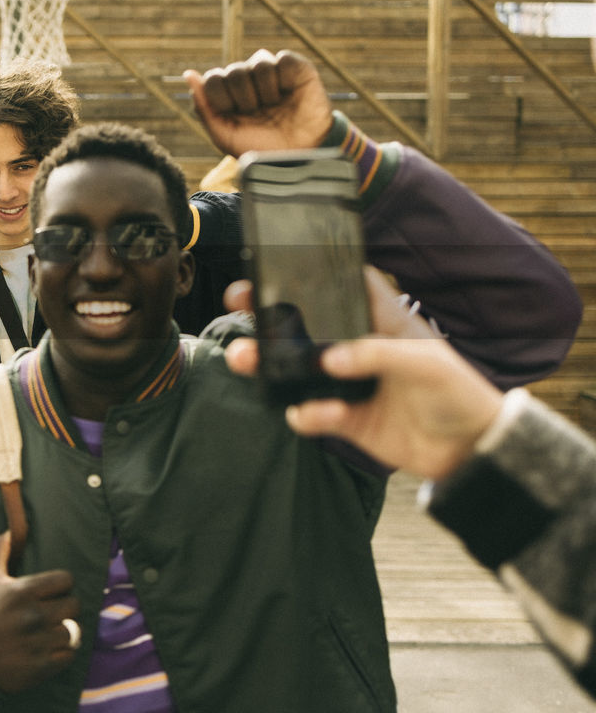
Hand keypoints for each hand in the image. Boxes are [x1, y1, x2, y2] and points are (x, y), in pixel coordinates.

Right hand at [0, 531, 79, 693]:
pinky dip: (64, 652)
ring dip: (64, 631)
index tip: (52, 591)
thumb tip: (8, 532)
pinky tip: (50, 648)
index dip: (61, 584)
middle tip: (54, 611)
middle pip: (74, 604)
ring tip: (51, 630)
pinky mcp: (42, 665)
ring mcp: (39, 641)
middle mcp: (33, 615)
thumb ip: (0, 553)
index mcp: (23, 592)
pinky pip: (70, 654)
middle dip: (65, 607)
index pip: (65, 579)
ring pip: (73, 630)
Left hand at [183, 49, 334, 155]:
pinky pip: (281, 59)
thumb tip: (188, 74)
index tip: (235, 116)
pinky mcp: (295, 68)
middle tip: (257, 113)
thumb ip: (204, 106)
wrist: (297, 157)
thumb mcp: (225, 135)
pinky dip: (283, 79)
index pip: (212, 79)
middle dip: (244, 98)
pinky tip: (288, 94)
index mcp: (228, 93)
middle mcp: (247, 78)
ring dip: (264, 91)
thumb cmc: (259, 148)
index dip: (222, 99)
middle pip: (233, 70)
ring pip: (258, 61)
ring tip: (274, 106)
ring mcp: (271, 71)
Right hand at [223, 268, 503, 479]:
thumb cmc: (458, 393)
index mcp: (380, 320)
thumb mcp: (426, 363)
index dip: (313, 270)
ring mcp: (348, 382)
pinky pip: (312, 412)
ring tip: (244, 359)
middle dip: (270, 313)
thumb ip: (378, 354)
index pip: (342, 285)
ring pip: (298, 367)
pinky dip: (305, 413)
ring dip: (269, 363)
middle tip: (241, 303)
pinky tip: (309, 413)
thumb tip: (329, 359)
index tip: (277, 261)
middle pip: (307, 322)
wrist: (471, 452)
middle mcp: (358, 347)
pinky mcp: (346, 418)